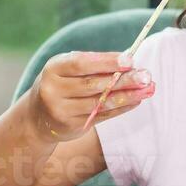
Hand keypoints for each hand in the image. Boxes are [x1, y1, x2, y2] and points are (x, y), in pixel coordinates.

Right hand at [28, 50, 154, 140]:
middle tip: (146, 75)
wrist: (37, 117)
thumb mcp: (67, 70)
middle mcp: (53, 90)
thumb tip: (128, 60)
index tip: (130, 59)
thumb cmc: (60, 84)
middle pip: (93, 84)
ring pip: (100, 102)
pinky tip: (136, 100)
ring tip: (148, 89)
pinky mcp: (72, 125)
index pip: (81, 63)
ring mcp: (62, 110)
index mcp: (53, 69)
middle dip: (123, 79)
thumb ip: (92, 65)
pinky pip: (102, 116)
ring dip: (127, 95)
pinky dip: (121, 108)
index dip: (106, 61)